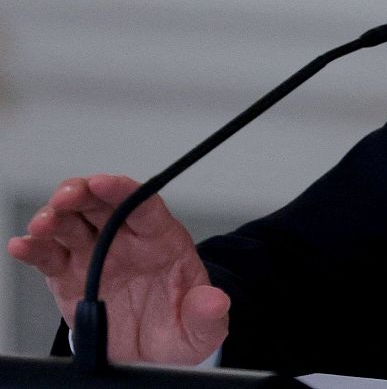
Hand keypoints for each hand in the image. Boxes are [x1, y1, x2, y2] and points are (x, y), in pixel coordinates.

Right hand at [5, 173, 228, 365]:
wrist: (153, 353)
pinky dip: (34, 249)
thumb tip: (215, 303)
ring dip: (54, 217)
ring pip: (72, 224)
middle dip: (82, 193)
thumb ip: (208, 313)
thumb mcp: (203, 327)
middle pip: (101, 205)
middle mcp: (125, 241)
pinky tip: (23, 245)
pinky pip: (49, 257)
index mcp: (162, 241)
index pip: (143, 205)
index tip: (104, 182)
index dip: (123, 190)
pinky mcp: (70, 278)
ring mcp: (95, 257)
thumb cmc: (179, 328)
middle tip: (66, 196)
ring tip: (42, 224)